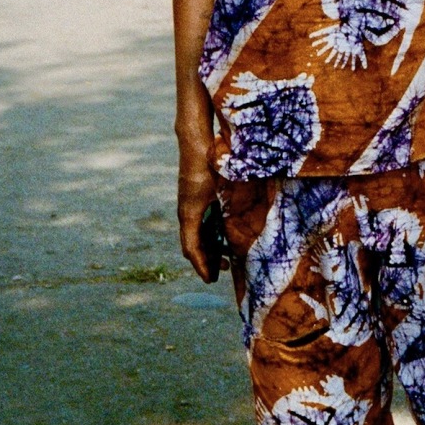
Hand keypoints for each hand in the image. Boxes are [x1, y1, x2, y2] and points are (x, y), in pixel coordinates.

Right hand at [176, 115, 223, 281]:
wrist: (196, 144)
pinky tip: (223, 236)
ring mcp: (188, 206)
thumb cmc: (209, 166)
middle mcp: (185, 212)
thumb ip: (227, 212)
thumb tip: (239, 235)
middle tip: (222, 271)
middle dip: (206, 261)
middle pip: (193, 246)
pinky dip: (209, 235)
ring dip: (208, 248)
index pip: (191, 249)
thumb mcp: (220, 192)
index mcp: (189, 214)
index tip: (211, 280)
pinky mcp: (193, 200)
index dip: (201, 267)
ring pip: (196, 235)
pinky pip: (199, 224)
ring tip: (225, 257)